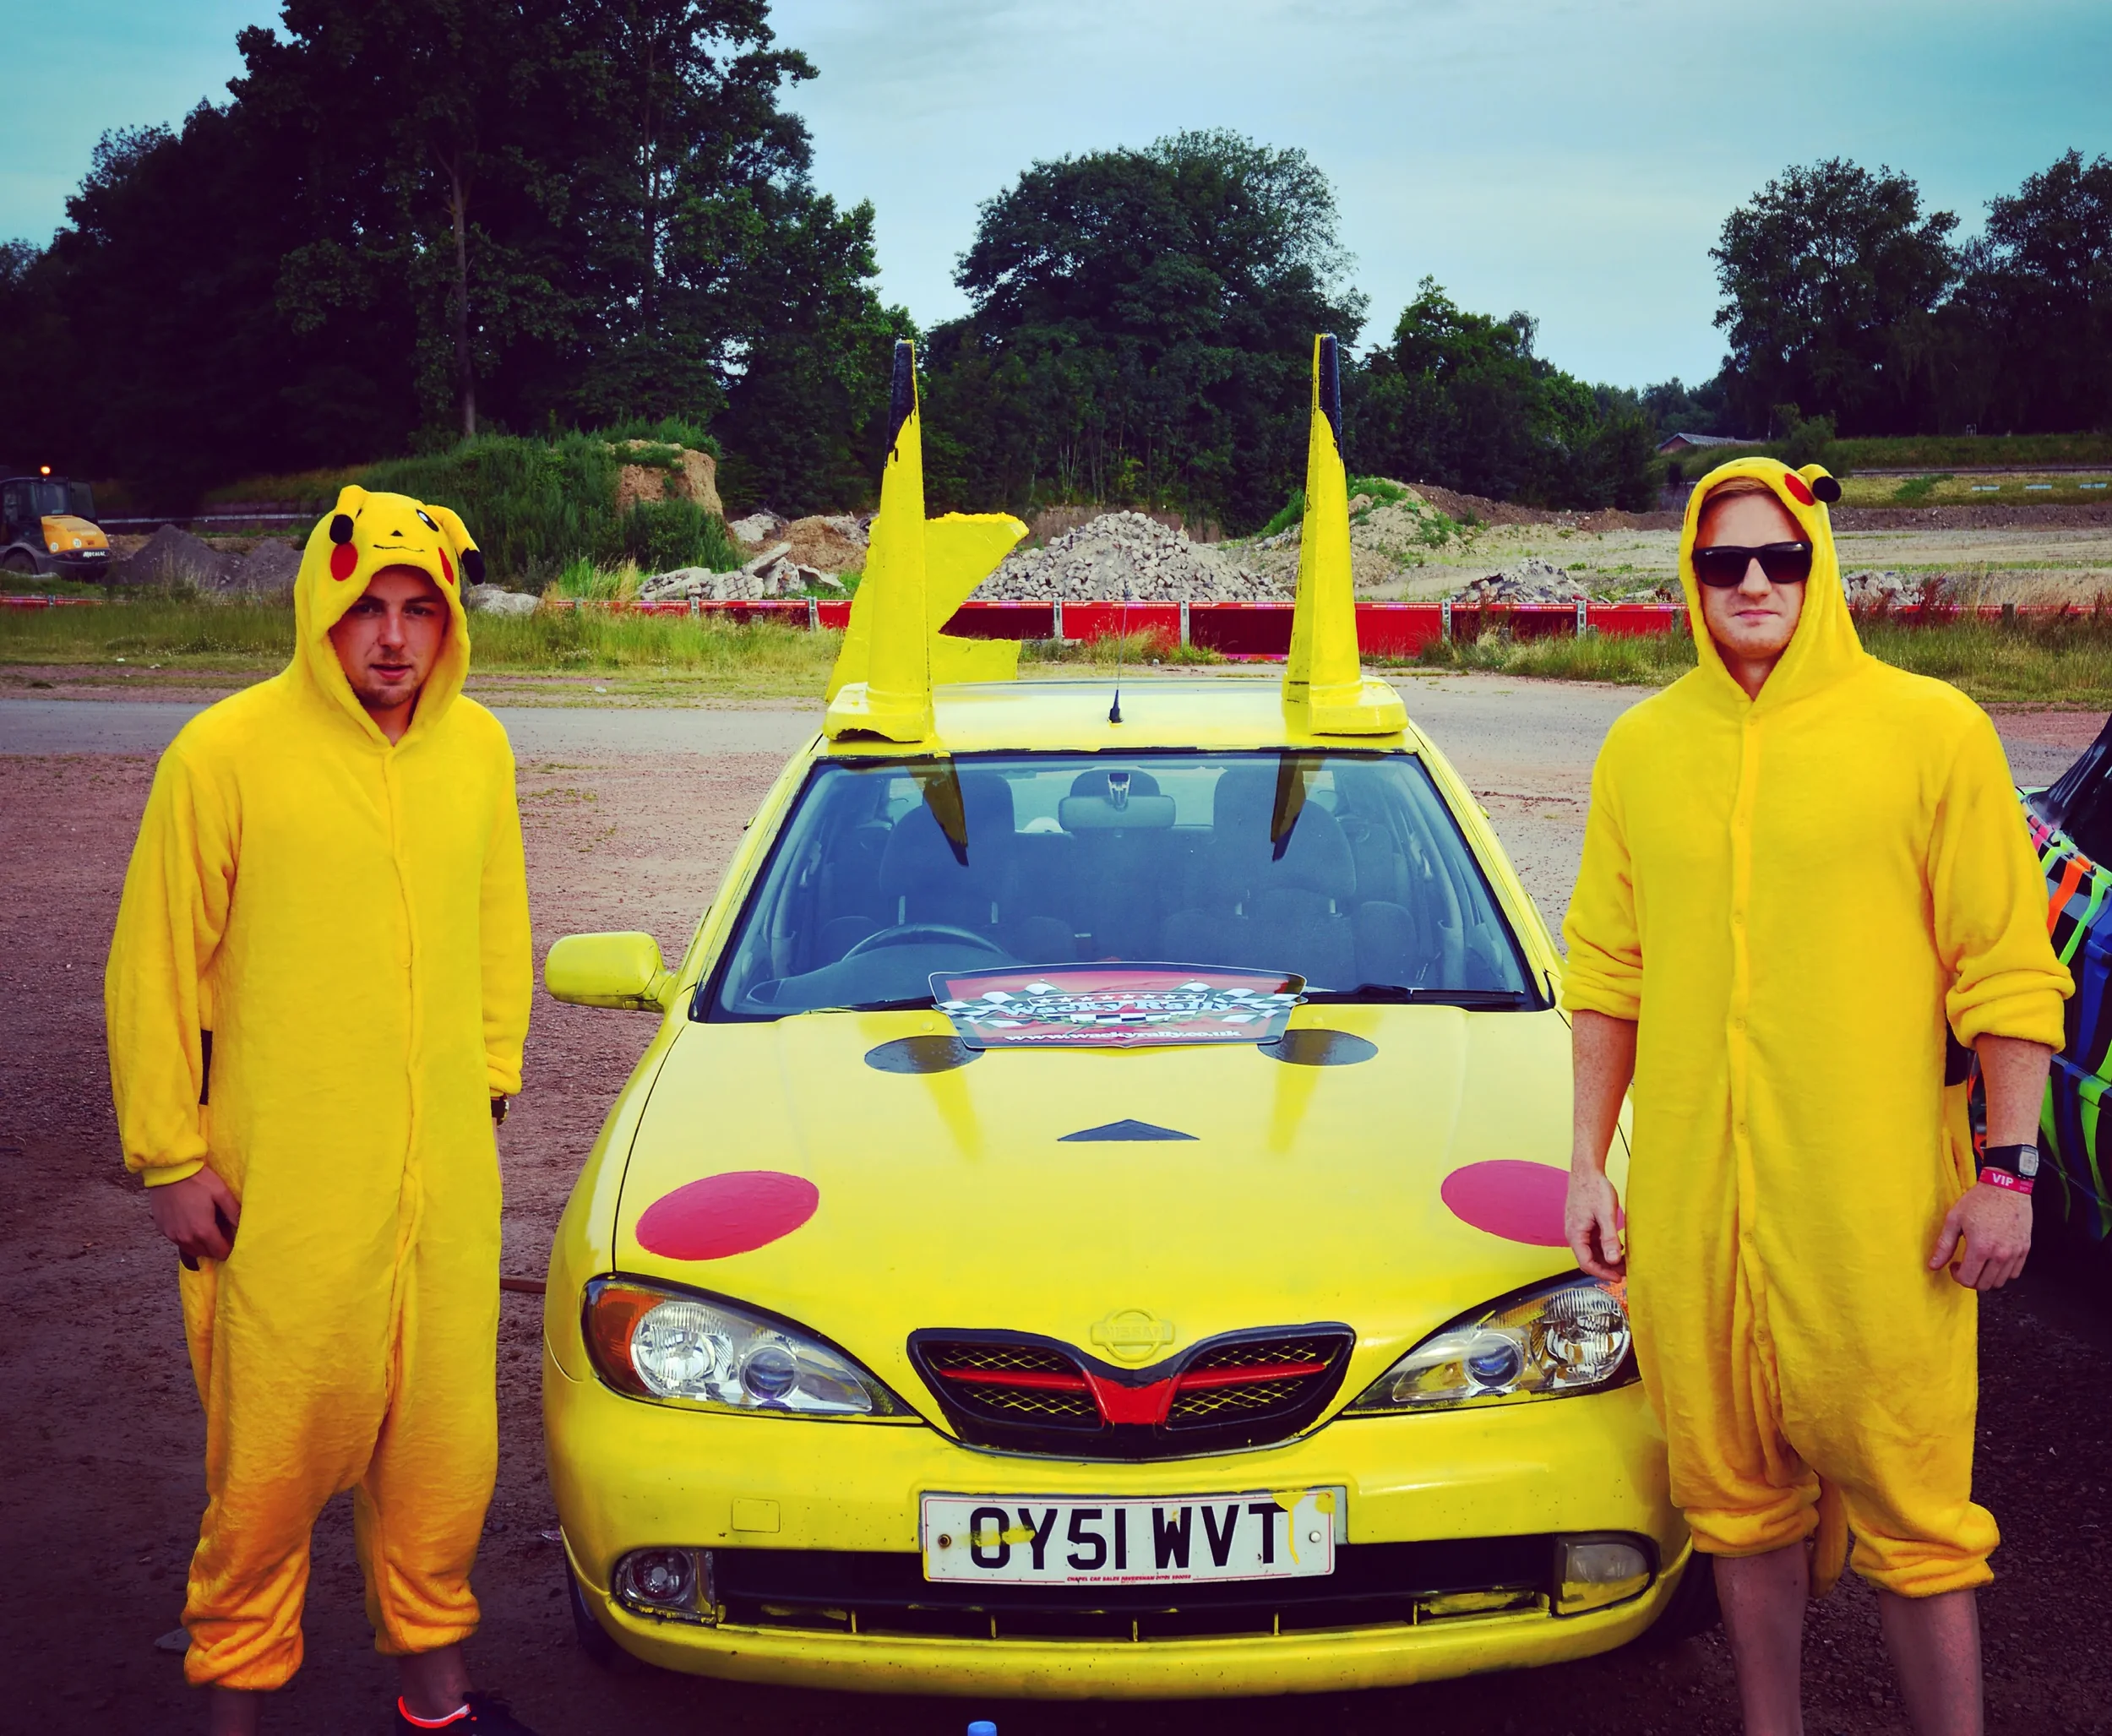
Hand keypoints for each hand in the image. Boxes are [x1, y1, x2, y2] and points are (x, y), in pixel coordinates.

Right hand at [148, 1166, 240, 1263]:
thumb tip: (242, 1227)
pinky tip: (192, 1225)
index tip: (233, 1239)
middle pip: (205, 1253)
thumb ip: (232, 1212)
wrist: (169, 1171)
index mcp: (203, 1230)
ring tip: (208, 1230)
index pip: (220, 1252)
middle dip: (216, 1247)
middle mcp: (186, 1238)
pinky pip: (178, 1241)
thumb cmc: (198, 1180)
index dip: (229, 1248)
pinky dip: (187, 1238)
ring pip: (191, 1250)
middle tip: (222, 1233)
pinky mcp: (162, 1229)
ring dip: (201, 1245)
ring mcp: (172, 1235)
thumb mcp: (221, 1193)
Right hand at [1566, 1163, 1624, 1280]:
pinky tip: (1619, 1246)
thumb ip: (1609, 1238)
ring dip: (1606, 1258)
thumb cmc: (1594, 1188)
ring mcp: (1578, 1229)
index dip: (1603, 1273)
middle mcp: (1574, 1234)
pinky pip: (1593, 1242)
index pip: (1586, 1263)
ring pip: (1591, 1251)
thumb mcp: (1605, 1214)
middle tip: (1626, 1271)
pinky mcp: (1583, 1224)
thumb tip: (1614, 1260)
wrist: (1586, 1170)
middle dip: (1606, 1267)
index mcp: (1575, 1234)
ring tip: (1625, 1260)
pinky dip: (1605, 1247)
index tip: (1619, 1278)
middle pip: (1589, 1259)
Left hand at [1927, 1184, 2030, 1289]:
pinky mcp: (2025, 1249)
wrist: (2006, 1187)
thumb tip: (1933, 1265)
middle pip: (1984, 1285)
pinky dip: (2003, 1272)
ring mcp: (2015, 1253)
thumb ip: (1944, 1245)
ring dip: (1986, 1277)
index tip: (1955, 1265)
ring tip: (1979, 1262)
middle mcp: (2000, 1254)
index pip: (1968, 1280)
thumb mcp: (1954, 1219)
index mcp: (1981, 1248)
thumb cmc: (1979, 1200)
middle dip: (1971, 1279)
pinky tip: (1993, 1259)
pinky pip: (2014, 1273)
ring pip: (2000, 1282)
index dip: (1957, 1276)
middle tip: (1965, 1265)